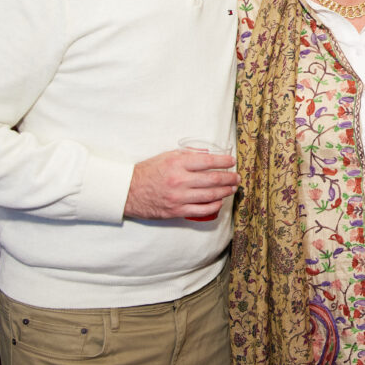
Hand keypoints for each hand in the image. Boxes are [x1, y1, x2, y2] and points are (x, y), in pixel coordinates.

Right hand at [123, 148, 237, 219]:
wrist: (128, 191)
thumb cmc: (148, 172)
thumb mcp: (166, 156)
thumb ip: (187, 154)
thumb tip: (207, 154)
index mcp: (177, 164)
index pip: (207, 161)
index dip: (223, 161)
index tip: (232, 161)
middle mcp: (179, 180)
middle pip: (212, 179)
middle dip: (229, 178)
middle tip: (237, 177)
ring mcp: (178, 197)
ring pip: (210, 195)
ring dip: (225, 192)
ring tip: (232, 188)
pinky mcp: (176, 211)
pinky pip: (201, 210)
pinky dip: (213, 206)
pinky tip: (220, 202)